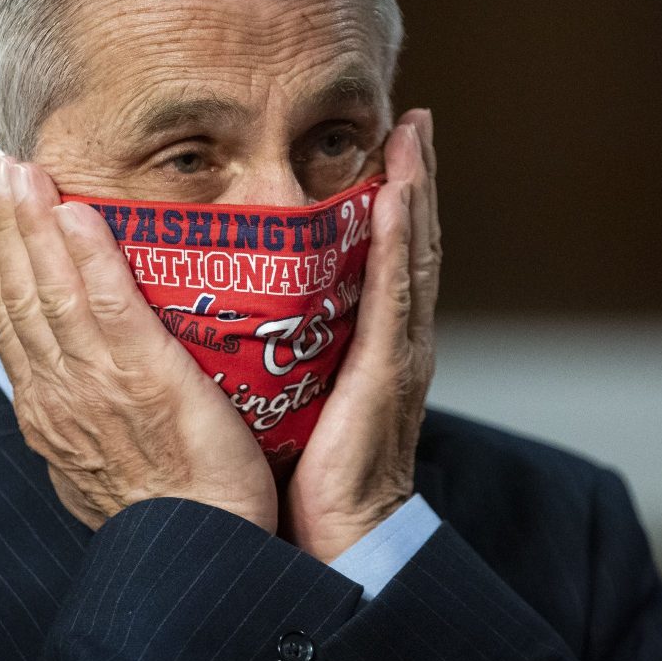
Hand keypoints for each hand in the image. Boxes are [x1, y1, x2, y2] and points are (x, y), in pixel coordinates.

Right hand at [0, 155, 276, 532]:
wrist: (201, 551)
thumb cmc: (168, 511)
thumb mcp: (101, 464)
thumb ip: (84, 417)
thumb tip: (79, 387)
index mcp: (47, 411)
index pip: (13, 322)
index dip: (1, 263)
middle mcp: (59, 394)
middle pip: (20, 297)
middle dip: (8, 230)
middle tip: (0, 169)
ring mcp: (97, 386)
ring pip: (52, 292)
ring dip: (34, 228)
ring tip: (24, 174)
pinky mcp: (146, 379)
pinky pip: (110, 307)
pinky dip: (89, 259)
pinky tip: (76, 215)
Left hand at [281, 108, 439, 561]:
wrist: (337, 539)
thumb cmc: (305, 477)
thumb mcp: (295, 398)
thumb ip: (285, 353)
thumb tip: (244, 319)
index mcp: (370, 344)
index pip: (384, 257)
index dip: (393, 200)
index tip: (390, 146)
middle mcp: (395, 339)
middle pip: (409, 243)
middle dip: (415, 179)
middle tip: (414, 120)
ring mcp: (399, 353)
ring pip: (412, 256)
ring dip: (417, 191)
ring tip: (414, 135)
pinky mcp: (388, 372)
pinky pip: (395, 294)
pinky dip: (401, 241)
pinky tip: (399, 196)